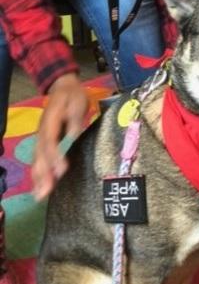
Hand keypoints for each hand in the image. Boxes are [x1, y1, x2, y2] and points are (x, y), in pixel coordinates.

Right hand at [32, 73, 88, 199]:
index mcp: (50, 122)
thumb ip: (75, 118)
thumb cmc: (72, 95)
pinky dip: (38, 174)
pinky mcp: (44, 141)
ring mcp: (41, 137)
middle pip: (40, 155)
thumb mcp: (77, 101)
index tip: (61, 171)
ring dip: (38, 178)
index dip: (54, 157)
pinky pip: (39, 159)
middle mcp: (42, 132)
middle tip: (45, 193)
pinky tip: (39, 187)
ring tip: (39, 196)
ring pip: (37, 160)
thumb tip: (73, 135)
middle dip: (43, 175)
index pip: (50, 142)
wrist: (62, 87)